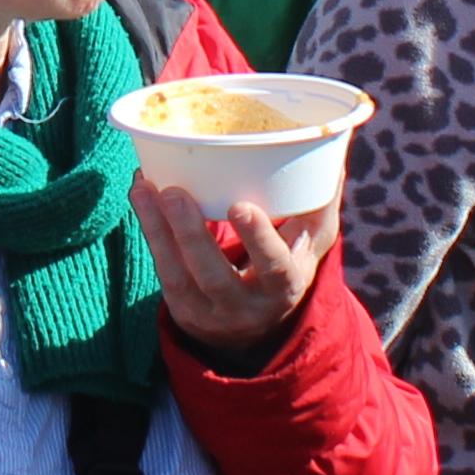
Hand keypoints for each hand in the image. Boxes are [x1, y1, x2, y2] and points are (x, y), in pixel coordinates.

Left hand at [137, 176, 335, 367]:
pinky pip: (162, 269)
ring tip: (146, 187)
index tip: (240, 206)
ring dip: (159, 228)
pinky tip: (141, 194)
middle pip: (217, 277)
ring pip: (179, 274)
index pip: (275, 268)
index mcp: (286, 286)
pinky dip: (150, 230)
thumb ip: (320, 201)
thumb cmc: (286, 262)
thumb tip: (333, 148)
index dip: (258, 240)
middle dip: (193, 236)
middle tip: (175, 193)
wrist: (255, 326)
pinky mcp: (180, 307)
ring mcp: (209, 311)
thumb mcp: (310, 242)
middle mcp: (246, 306)